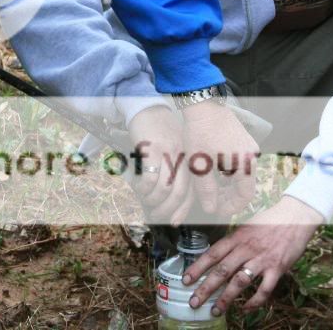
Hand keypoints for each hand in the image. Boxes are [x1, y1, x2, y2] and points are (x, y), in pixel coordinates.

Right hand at [127, 105, 192, 225]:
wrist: (149, 110)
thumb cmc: (161, 134)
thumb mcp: (174, 152)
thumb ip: (175, 172)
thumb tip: (167, 200)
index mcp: (190, 160)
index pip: (192, 190)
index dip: (183, 209)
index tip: (175, 221)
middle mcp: (183, 158)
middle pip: (180, 193)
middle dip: (167, 209)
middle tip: (156, 216)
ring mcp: (168, 154)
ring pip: (165, 188)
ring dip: (154, 200)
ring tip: (147, 201)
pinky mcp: (153, 150)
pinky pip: (150, 177)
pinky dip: (144, 188)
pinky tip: (139, 188)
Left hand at [182, 101, 259, 215]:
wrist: (203, 104)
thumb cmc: (200, 132)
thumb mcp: (199, 165)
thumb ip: (207, 190)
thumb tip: (211, 209)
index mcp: (245, 163)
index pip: (245, 195)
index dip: (232, 207)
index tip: (217, 211)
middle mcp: (251, 155)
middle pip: (245, 185)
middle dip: (228, 197)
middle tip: (211, 203)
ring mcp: (248, 146)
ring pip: (241, 175)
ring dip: (228, 185)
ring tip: (210, 190)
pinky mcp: (243, 140)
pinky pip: (239, 163)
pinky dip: (229, 173)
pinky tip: (214, 174)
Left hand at [182, 197, 323, 314]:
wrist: (297, 215)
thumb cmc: (271, 220)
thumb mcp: (248, 225)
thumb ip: (234, 240)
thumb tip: (219, 254)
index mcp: (238, 237)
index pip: (213, 254)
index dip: (198, 268)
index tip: (186, 280)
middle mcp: (247, 248)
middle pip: (222, 270)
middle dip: (206, 288)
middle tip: (194, 302)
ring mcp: (262, 259)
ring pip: (240, 282)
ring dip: (226, 298)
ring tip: (216, 310)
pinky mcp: (277, 268)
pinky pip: (264, 289)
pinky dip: (254, 301)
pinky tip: (245, 308)